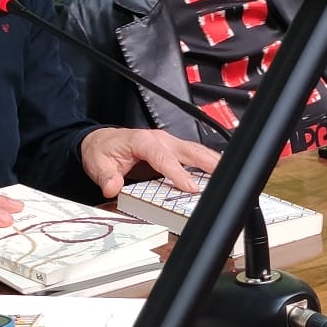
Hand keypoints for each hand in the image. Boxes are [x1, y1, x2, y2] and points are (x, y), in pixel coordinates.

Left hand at [80, 127, 219, 196]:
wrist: (101, 142)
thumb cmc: (102, 150)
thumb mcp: (97, 165)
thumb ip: (106, 177)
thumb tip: (113, 187)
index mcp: (142, 141)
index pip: (163, 157)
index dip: (178, 172)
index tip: (190, 187)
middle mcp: (159, 140)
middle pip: (188, 150)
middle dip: (207, 162)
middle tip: (225, 175)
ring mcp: (168, 144)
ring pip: (195, 151)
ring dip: (212, 162)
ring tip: (229, 174)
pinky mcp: (172, 150)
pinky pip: (192, 156)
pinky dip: (206, 163)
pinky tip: (217, 172)